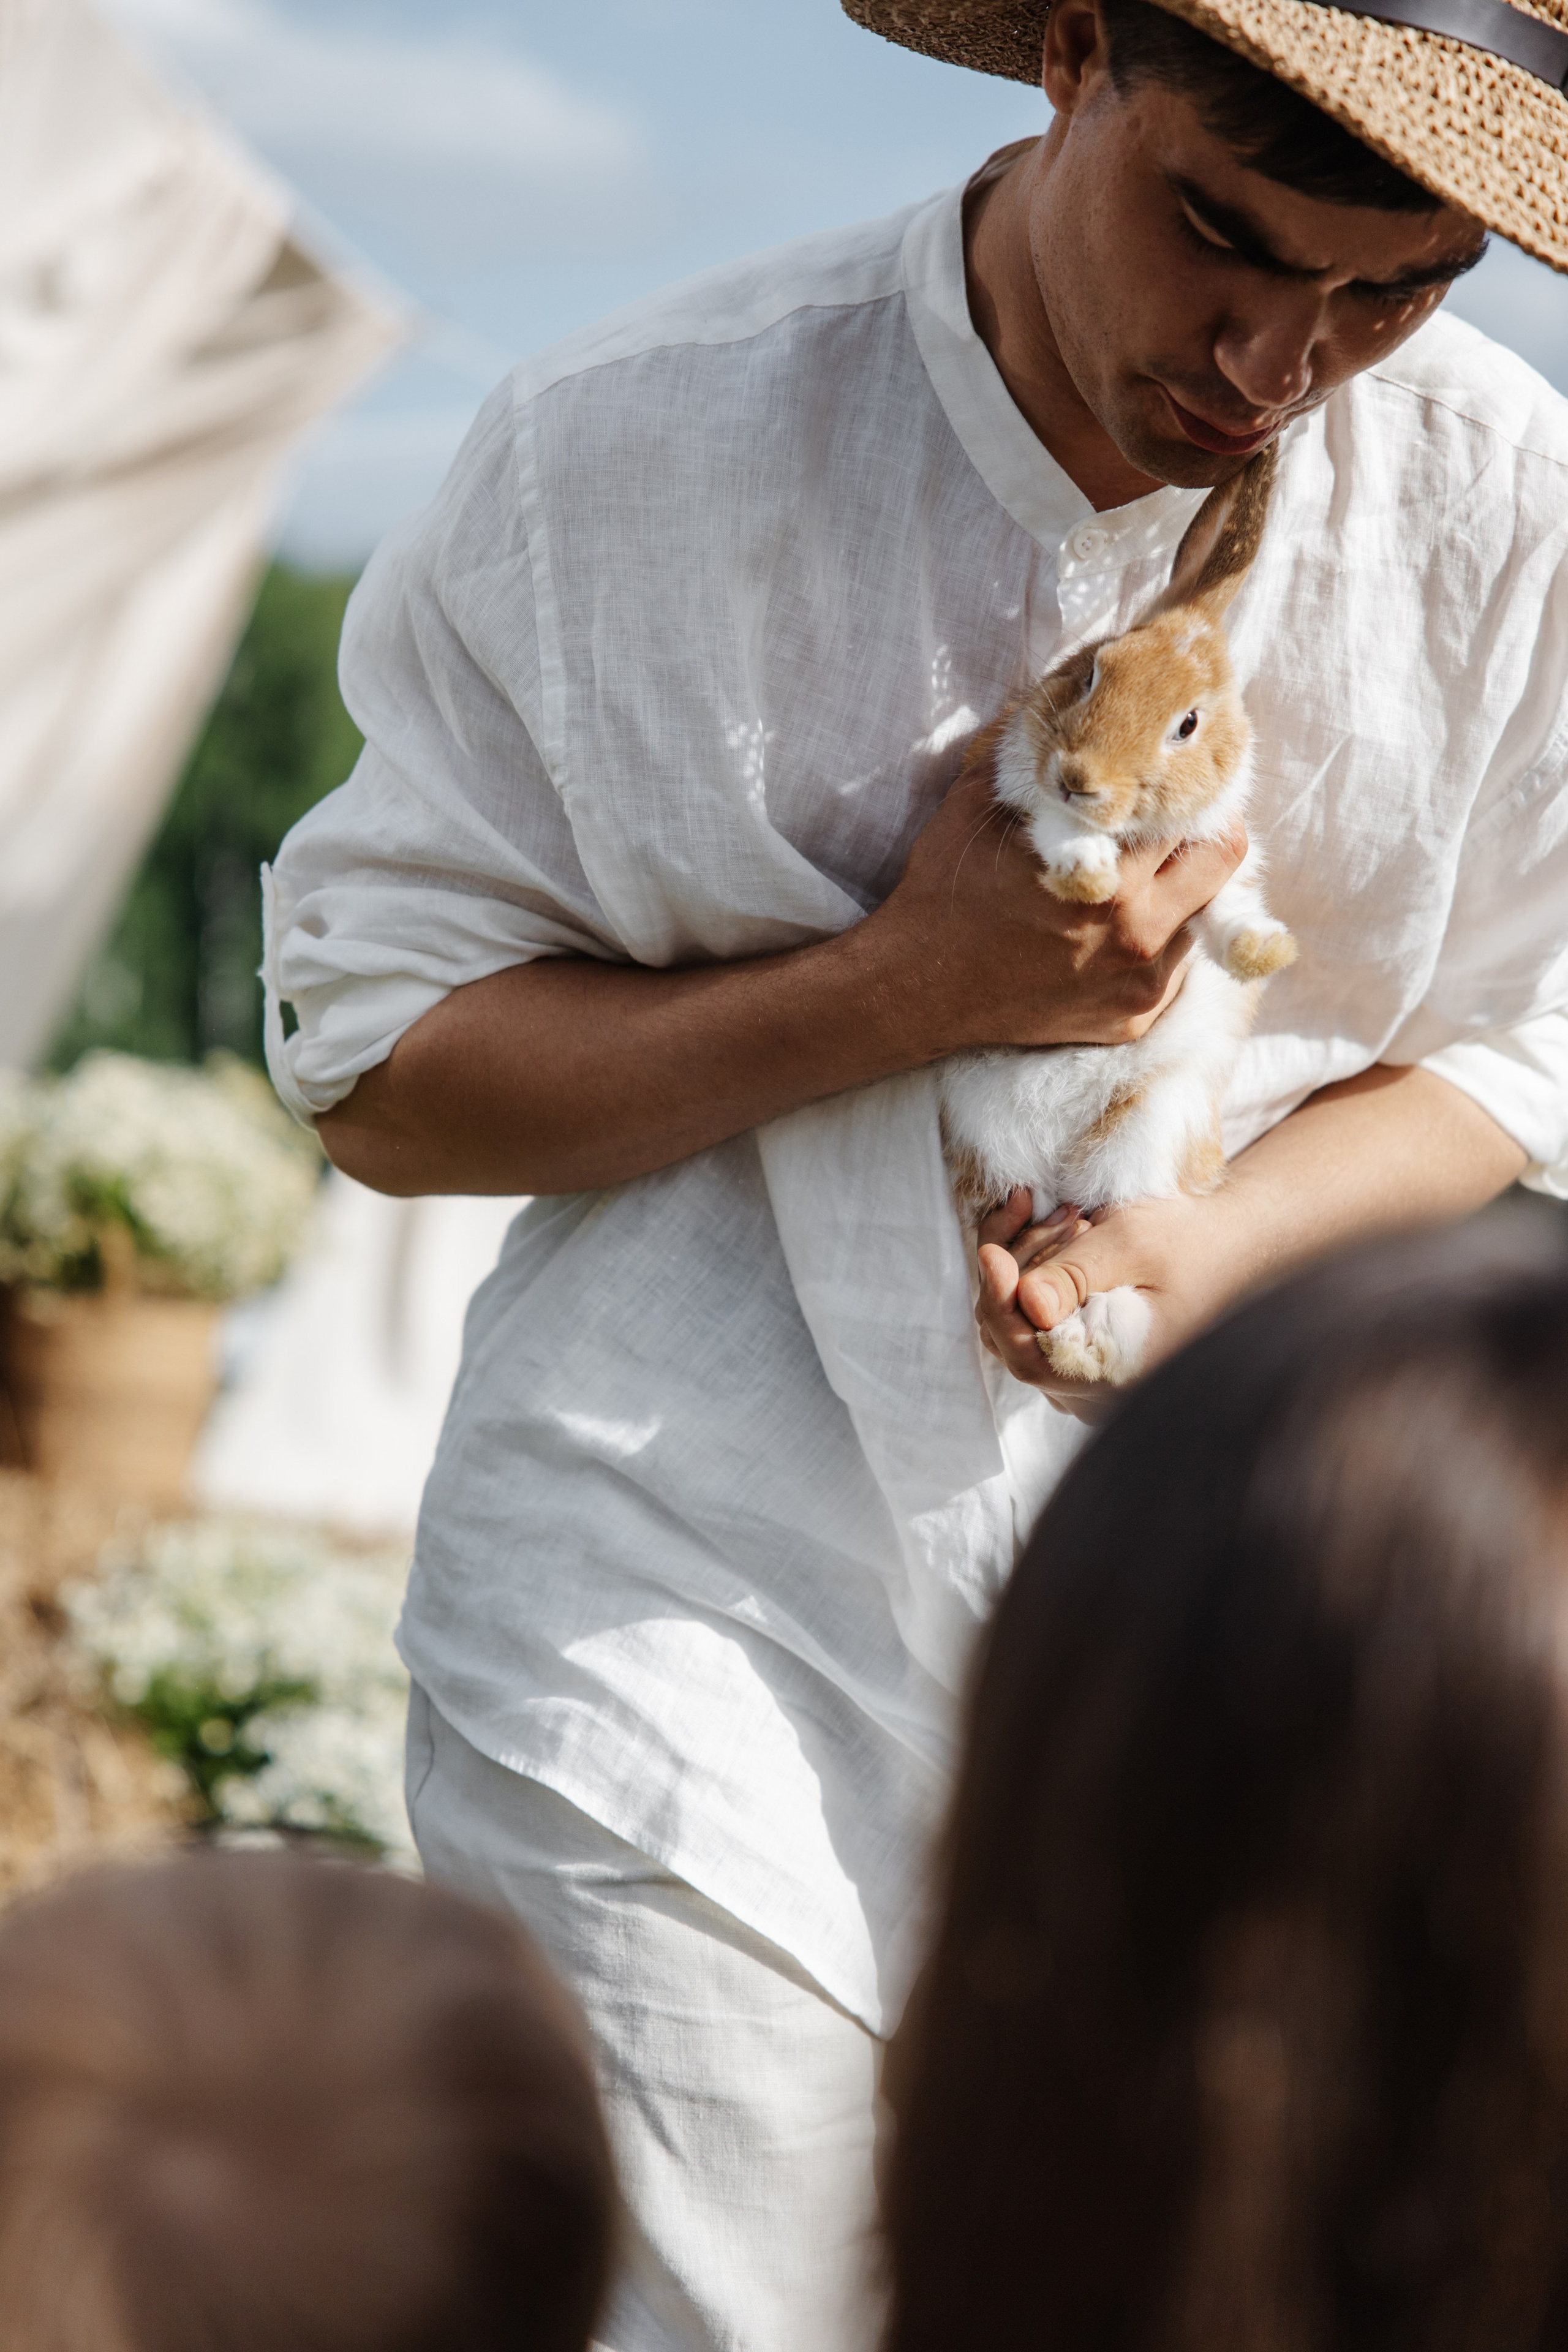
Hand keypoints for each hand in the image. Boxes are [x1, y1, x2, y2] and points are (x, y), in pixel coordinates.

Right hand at [863, 761, 1245, 1055]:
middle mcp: (1137, 936)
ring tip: (1146, 867)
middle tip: (1180, 813)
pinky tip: (1121, 918)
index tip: (1179, 771)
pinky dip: (1161, 934)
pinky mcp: (1133, 1017)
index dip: (1188, 784)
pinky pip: (1178, 963)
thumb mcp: (976, 804)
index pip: (1194, 814)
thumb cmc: (945, 894)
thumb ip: (1025, 748)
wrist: (916, 991)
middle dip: (1205, 829)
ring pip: (1207, 914)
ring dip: (1184, 884)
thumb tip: (1062, 691)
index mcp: (1110, 878)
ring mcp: (1140, 983)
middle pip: (1222, 862)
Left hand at [974, 1185, 1245, 1415]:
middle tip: (1034, 1208)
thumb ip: (1073, 1276)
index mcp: (1113, 1376)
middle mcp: (1093, 1391)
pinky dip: (1034, 1271)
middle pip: (1012, 1337)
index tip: (991, 1252)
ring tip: (1065, 1216)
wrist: (1228, 1244)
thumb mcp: (1131, 1247)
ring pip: (1016, 1323)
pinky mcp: (1076, 1352)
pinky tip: (1062, 1231)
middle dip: (1014, 1267)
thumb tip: (1023, 1301)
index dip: (1000, 1303)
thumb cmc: (1189, 1243)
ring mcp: (1081, 1375)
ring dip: (1025, 1262)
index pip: (1027, 1356)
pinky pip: (1031, 1317)